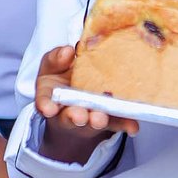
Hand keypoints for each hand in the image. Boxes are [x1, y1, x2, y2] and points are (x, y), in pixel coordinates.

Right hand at [36, 46, 138, 163]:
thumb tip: (68, 51)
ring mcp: (89, 118)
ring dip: (98, 120)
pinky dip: (124, 124)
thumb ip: (56, 58)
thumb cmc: (62, 79)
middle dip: (75, 116)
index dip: (46, 106)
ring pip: (94, 121)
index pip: (45, 103)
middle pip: (70, 117)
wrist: (78, 95)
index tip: (48, 109)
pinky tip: (132, 126)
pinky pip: (117, 122)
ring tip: (100, 118)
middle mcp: (69, 112)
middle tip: (80, 115)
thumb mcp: (53, 65)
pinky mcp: (109, 119)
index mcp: (52, 98)